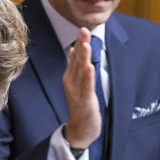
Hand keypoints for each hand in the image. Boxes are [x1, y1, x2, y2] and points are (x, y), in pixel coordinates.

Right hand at [62, 27, 100, 148]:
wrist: (80, 129)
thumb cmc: (81, 106)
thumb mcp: (78, 83)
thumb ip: (75, 67)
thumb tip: (74, 50)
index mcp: (70, 77)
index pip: (75, 57)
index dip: (79, 43)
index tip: (83, 29)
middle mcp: (71, 83)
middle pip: (77, 61)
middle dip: (81, 45)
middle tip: (83, 30)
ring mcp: (77, 92)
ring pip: (81, 72)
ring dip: (83, 58)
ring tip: (85, 45)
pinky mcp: (85, 101)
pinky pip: (86, 87)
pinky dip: (88, 77)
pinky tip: (89, 68)